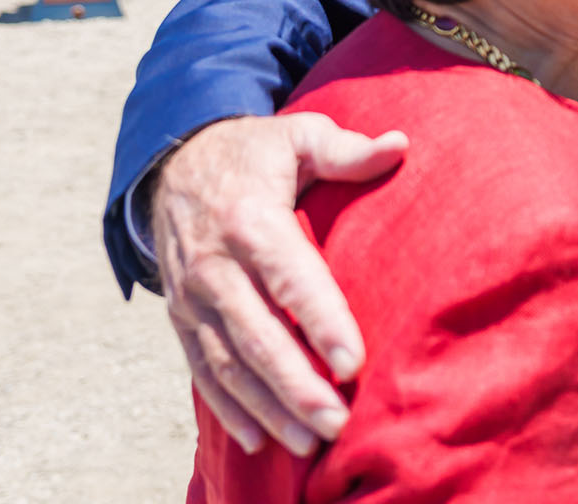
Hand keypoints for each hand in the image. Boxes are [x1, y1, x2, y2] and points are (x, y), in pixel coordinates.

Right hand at [151, 113, 407, 456]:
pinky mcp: (182, 317)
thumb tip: (399, 145)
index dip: (321, 322)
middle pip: (257, 334)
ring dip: (268, 406)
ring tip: (310, 442)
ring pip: (229, 362)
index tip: (353, 364)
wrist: (177, 162)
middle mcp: (215, 265)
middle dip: (296, 384)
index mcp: (250, 219)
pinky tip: (261, 438)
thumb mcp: (300, 136)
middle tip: (336, 423)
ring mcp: (193, 296)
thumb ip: (347, 150)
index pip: (290, 278)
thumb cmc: (257, 153)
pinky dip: (229, 407)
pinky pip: (203, 369)